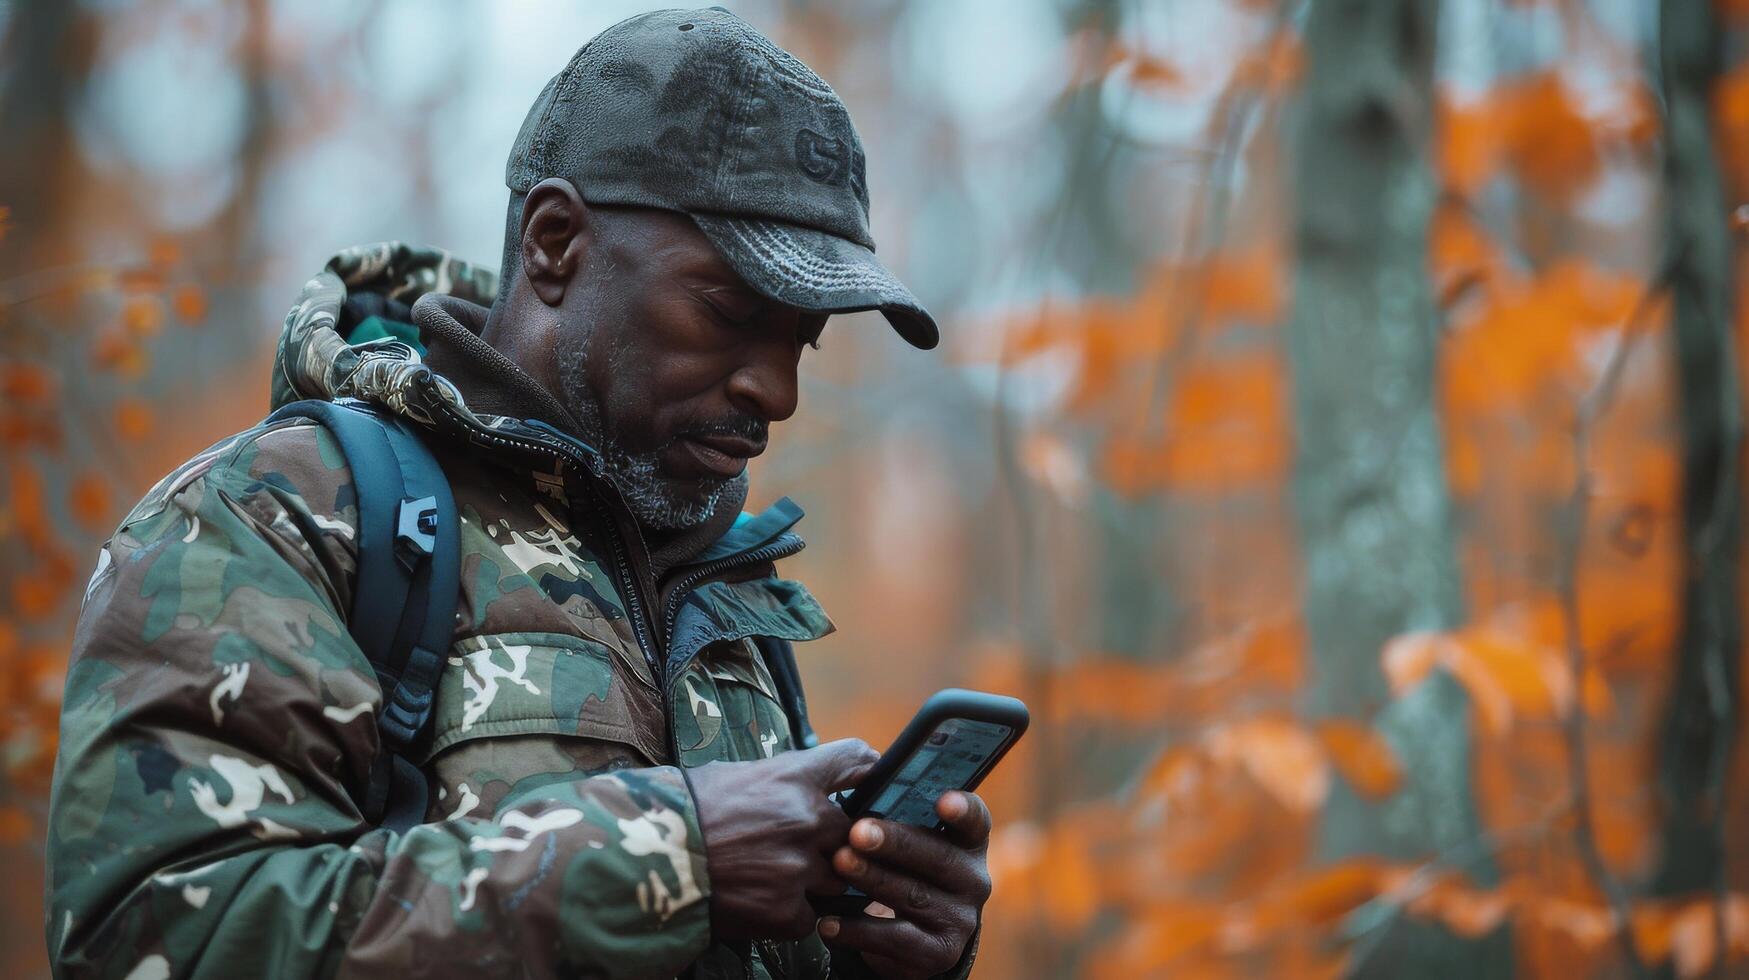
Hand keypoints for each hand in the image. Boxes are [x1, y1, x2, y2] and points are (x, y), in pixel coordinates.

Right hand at [691, 738, 878, 940]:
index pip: (856, 761)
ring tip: (778, 874)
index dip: (868, 770)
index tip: (869, 779)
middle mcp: (806, 820)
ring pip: (838, 877)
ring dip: (817, 878)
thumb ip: (783, 780)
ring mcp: (799, 868)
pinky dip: (792, 912)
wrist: (645, 857)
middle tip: (804, 843)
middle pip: (853, 830)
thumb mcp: (736, 775)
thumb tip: (808, 784)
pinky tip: (764, 900)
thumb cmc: (684, 809)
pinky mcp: (785, 911)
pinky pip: (810, 916)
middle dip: (834, 839)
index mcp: (794, 777)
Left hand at [819, 791, 992, 978]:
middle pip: (937, 856)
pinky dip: (857, 929)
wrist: (913, 938)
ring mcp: (959, 918)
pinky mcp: (938, 953)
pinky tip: (827, 921)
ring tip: (839, 864)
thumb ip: (896, 812)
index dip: (961, 810)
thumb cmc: (903, 869)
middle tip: (857, 831)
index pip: (974, 820)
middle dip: (895, 842)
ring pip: (913, 895)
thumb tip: (858, 771)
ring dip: (873, 879)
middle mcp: (972, 879)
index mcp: (967, 842)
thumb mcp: (908, 840)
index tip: (942, 800)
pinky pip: (894, 939)